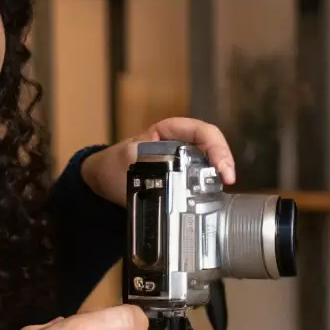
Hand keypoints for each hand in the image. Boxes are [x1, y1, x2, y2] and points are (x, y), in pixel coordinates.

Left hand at [80, 117, 235, 205]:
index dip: (215, 146)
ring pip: (208, 163)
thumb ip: (142, 161)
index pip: (200, 131)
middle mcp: (178, 143)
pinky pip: (199, 179)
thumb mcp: (124, 160)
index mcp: (167, 132)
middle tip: (228, 180)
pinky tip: (210, 198)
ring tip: (223, 189)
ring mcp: (181, 161)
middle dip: (222, 161)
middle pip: (211, 146)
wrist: (102, 180)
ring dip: (217, 175)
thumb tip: (161, 170)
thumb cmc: (112, 164)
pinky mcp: (179, 178)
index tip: (221, 166)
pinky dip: (207, 187)